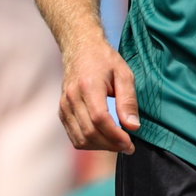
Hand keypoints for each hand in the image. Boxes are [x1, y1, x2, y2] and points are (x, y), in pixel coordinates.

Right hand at [59, 38, 139, 153]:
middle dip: (111, 145)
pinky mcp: (62, 111)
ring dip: (100, 147)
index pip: (99, 119)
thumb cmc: (104, 60)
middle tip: (128, 146)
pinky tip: (103, 139)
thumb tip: (133, 127)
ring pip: (80, 138)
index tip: (130, 143)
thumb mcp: (124, 74)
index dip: (115, 136)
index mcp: (88, 86)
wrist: (80, 48)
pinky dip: (89, 143)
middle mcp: (72, 97)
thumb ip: (128, 101)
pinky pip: (74, 136)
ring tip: (116, 143)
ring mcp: (64, 105)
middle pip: (90, 132)